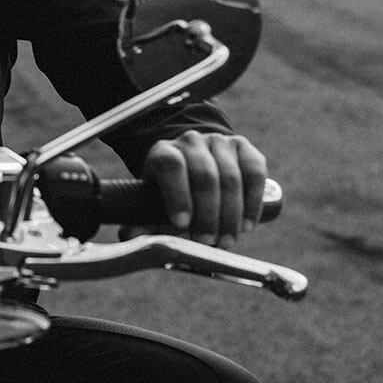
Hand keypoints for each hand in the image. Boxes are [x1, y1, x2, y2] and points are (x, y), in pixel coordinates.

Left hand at [139, 131, 266, 249]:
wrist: (196, 167)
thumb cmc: (173, 192)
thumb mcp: (154, 204)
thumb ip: (142, 221)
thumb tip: (128, 235)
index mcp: (164, 151)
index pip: (171, 165)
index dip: (178, 195)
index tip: (182, 224)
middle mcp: (191, 141)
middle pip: (205, 175)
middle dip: (208, 213)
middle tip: (209, 242)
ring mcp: (220, 141)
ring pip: (231, 177)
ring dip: (231, 214)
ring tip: (228, 241)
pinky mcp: (244, 147)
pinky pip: (255, 173)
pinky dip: (253, 201)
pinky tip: (247, 225)